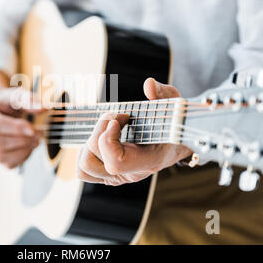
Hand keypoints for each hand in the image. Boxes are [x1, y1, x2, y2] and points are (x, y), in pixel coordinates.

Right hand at [0, 71, 41, 168]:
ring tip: (36, 140)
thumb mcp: (17, 95)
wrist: (2, 112)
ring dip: (23, 150)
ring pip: (2, 156)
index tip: (32, 129)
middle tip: (38, 134)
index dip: (15, 128)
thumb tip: (42, 108)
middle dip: (21, 140)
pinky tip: (30, 146)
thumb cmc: (8, 103)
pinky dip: (23, 157)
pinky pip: (8, 163)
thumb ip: (28, 99)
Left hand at [77, 78, 192, 185]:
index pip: (116, 162)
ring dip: (88, 143)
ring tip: (108, 127)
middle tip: (117, 116)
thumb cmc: (174, 122)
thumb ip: (162, 93)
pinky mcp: (108, 174)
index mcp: (148, 161)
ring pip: (84, 167)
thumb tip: (149, 84)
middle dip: (99, 131)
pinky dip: (85, 152)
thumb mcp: (173, 104)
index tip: (119, 118)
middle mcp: (130, 174)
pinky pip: (84, 170)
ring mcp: (118, 177)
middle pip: (93, 160)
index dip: (108, 139)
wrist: (178, 141)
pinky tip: (101, 135)